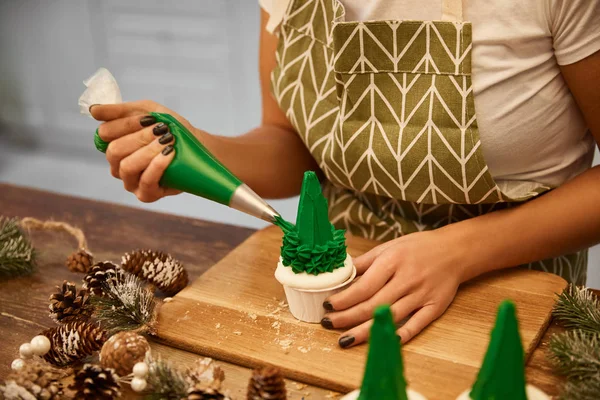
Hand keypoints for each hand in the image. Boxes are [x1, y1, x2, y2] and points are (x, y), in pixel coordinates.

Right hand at [91, 100, 194, 201]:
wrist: (195, 146)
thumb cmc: (169, 128)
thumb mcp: (146, 112)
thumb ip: (120, 111)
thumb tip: (93, 110)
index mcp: (113, 144)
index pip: (105, 133)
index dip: (127, 124)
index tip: (149, 118)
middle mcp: (117, 165)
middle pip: (115, 151)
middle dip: (140, 138)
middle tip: (162, 130)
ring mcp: (130, 182)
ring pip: (127, 167)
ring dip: (148, 151)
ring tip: (168, 141)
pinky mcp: (146, 194)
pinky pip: (146, 182)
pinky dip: (157, 166)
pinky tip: (169, 154)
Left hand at [322, 229, 465, 347]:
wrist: (454, 251)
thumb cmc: (417, 248)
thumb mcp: (388, 247)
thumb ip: (365, 262)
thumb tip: (341, 273)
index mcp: (393, 261)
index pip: (364, 286)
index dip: (344, 299)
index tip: (328, 305)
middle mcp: (407, 279)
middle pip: (373, 304)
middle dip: (348, 317)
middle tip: (329, 324)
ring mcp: (422, 295)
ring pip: (390, 317)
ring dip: (365, 331)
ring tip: (345, 339)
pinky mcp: (434, 307)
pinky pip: (416, 325)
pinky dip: (401, 335)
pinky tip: (383, 341)